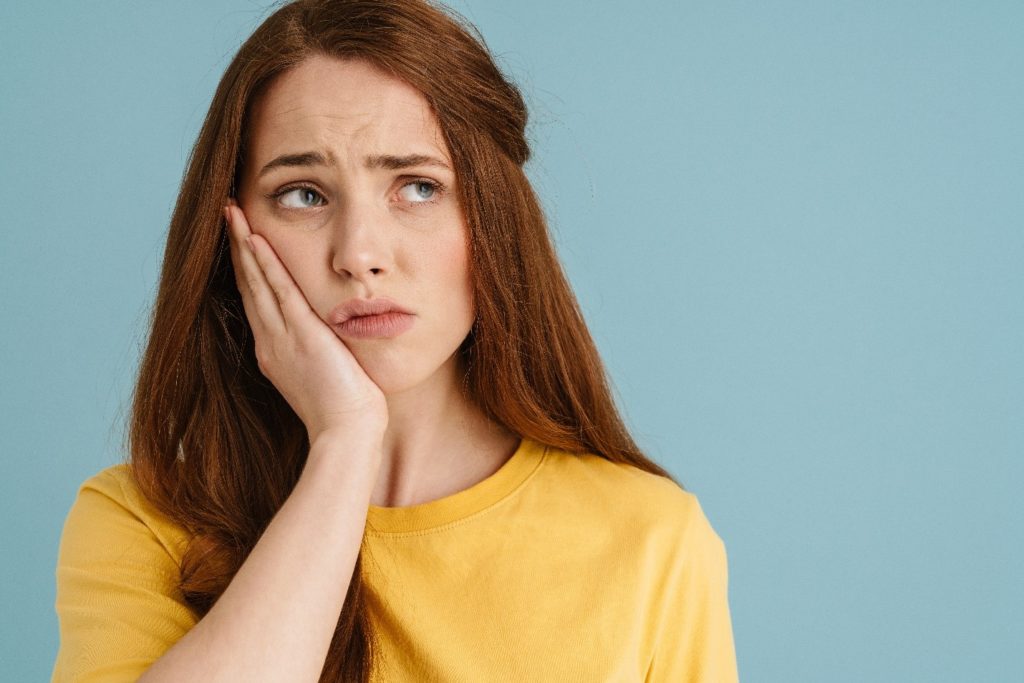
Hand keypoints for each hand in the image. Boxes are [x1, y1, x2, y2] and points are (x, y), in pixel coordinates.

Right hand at [224, 201, 387, 444]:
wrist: (347, 434)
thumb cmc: (346, 413)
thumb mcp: (327, 375)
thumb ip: (321, 353)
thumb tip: (330, 339)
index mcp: (275, 352)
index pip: (257, 300)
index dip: (247, 268)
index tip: (241, 240)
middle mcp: (271, 342)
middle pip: (248, 285)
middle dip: (237, 247)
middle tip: (227, 214)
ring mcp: (282, 338)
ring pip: (257, 282)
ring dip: (244, 245)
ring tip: (232, 213)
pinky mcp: (302, 335)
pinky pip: (280, 292)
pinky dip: (266, 264)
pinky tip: (255, 239)